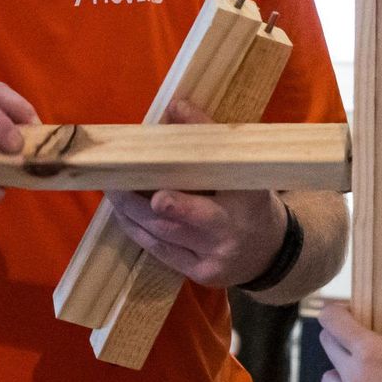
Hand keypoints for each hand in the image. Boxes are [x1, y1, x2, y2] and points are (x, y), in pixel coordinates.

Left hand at [106, 99, 288, 287]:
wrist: (270, 253)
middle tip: (118, 179)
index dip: (201, 132)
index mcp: (251, 195)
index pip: (225, 159)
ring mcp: (215, 256)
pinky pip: (161, 251)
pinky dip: (138, 230)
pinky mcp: (199, 273)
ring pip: (165, 232)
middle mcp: (233, 228)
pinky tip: (122, 214)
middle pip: (188, 212)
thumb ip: (213, 148)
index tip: (176, 109)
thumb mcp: (243, 175)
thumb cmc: (250, 204)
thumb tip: (174, 108)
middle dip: (149, 195)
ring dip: (131, 210)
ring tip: (112, 190)